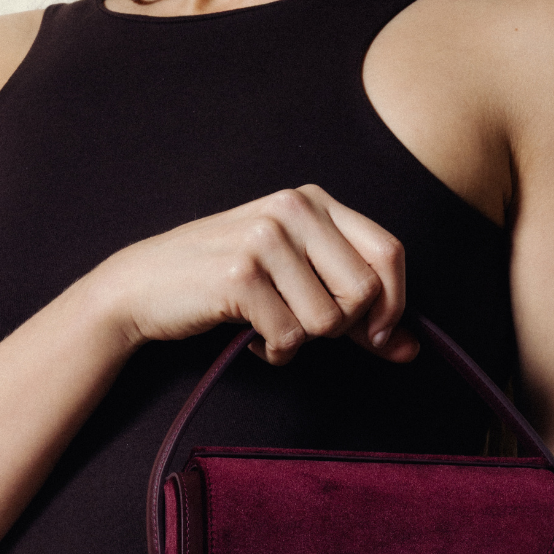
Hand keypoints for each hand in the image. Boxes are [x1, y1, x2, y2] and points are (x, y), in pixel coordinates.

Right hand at [98, 184, 419, 364]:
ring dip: (302, 341)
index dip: (395, 303)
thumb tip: (411, 349)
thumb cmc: (227, 283)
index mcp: (313, 200)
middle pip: (365, 291)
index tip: (381, 336)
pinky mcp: (240, 275)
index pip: (389, 252)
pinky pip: (290, 338)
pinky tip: (252, 337)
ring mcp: (264, 239)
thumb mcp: (296, 279)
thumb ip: (357, 308)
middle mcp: (292, 208)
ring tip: (271, 326)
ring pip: (328, 321)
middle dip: (344, 328)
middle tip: (305, 325)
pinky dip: (275, 352)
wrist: (142, 286)